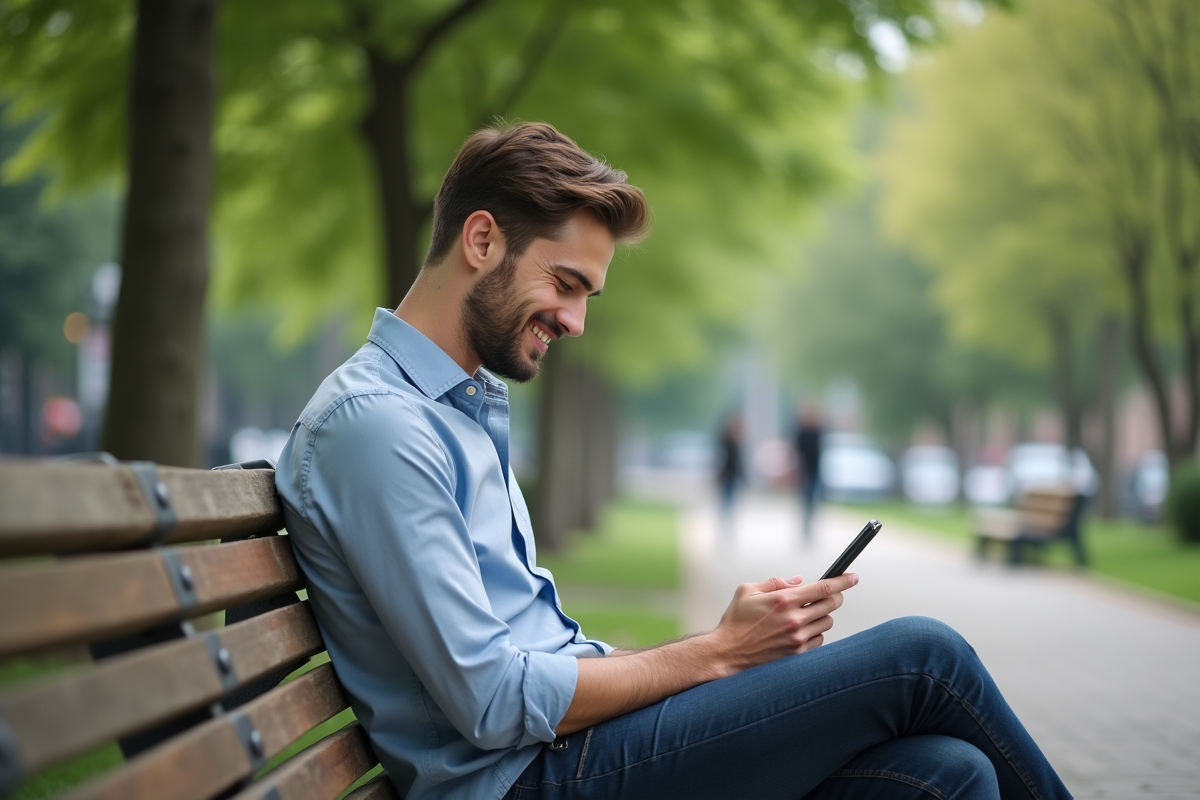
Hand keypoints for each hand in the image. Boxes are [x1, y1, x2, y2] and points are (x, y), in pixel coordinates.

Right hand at [704, 573, 857, 677]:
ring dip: (823, 615)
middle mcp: (794, 619)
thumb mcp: (747, 591)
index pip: (823, 587)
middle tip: (830, 593)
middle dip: (835, 596)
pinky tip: (800, 630)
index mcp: (783, 600)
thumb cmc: (735, 620)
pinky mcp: (797, 653)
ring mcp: (797, 638)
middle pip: (831, 604)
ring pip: (827, 622)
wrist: (727, 653)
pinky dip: (814, 632)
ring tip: (807, 613)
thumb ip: (775, 582)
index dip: (843, 581)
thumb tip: (799, 581)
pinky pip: (819, 639)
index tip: (854, 577)